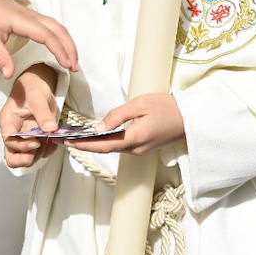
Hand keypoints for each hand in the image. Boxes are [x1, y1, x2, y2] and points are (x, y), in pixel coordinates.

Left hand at [0, 0, 77, 77]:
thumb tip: (9, 75)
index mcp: (22, 20)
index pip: (48, 35)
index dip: (60, 50)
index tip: (68, 65)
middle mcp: (30, 15)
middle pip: (58, 29)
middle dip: (70, 47)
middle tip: (75, 67)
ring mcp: (30, 14)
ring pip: (56, 25)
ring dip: (66, 41)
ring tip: (72, 60)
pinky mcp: (28, 15)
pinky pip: (50, 24)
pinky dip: (60, 36)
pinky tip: (60, 46)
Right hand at [0, 64, 62, 167]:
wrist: (39, 83)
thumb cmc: (32, 87)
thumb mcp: (37, 97)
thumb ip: (43, 114)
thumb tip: (50, 129)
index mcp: (8, 122)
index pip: (9, 142)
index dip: (22, 146)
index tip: (37, 142)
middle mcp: (13, 133)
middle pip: (12, 156)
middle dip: (27, 158)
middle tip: (41, 148)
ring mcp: (24, 137)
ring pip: (27, 157)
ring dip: (40, 153)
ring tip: (51, 140)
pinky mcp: (34, 139)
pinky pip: (39, 153)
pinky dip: (48, 150)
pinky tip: (54, 140)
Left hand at [67, 93, 184, 155]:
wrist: (190, 118)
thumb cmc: (167, 107)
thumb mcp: (140, 104)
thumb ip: (118, 116)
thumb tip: (98, 127)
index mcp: (134, 138)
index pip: (103, 145)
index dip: (84, 145)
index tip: (68, 142)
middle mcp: (136, 149)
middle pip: (105, 149)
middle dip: (84, 145)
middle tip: (65, 140)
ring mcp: (140, 150)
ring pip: (112, 148)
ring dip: (94, 144)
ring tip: (75, 138)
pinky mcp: (143, 147)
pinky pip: (120, 146)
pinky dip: (105, 143)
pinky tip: (96, 137)